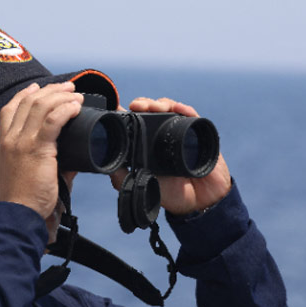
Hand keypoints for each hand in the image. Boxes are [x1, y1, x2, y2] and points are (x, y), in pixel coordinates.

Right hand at [0, 83, 82, 219]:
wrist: (19, 214)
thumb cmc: (25, 198)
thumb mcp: (29, 171)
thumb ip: (48, 158)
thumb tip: (74, 155)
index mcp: (5, 142)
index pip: (10, 108)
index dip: (23, 94)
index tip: (37, 86)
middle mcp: (11, 138)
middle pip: (28, 102)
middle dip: (50, 90)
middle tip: (68, 87)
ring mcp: (22, 142)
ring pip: (41, 106)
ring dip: (61, 96)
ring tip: (76, 95)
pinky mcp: (37, 149)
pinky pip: (52, 120)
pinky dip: (65, 109)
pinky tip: (75, 107)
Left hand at [111, 97, 230, 216]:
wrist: (200, 202)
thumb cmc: (170, 194)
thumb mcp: (142, 185)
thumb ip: (123, 178)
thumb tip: (106, 164)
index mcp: (147, 143)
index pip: (136, 120)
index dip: (129, 111)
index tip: (121, 108)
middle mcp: (162, 134)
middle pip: (151, 110)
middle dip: (144, 104)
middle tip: (138, 106)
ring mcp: (180, 132)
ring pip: (169, 109)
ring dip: (161, 104)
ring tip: (155, 107)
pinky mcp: (197, 134)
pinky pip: (192, 116)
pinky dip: (185, 109)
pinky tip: (179, 108)